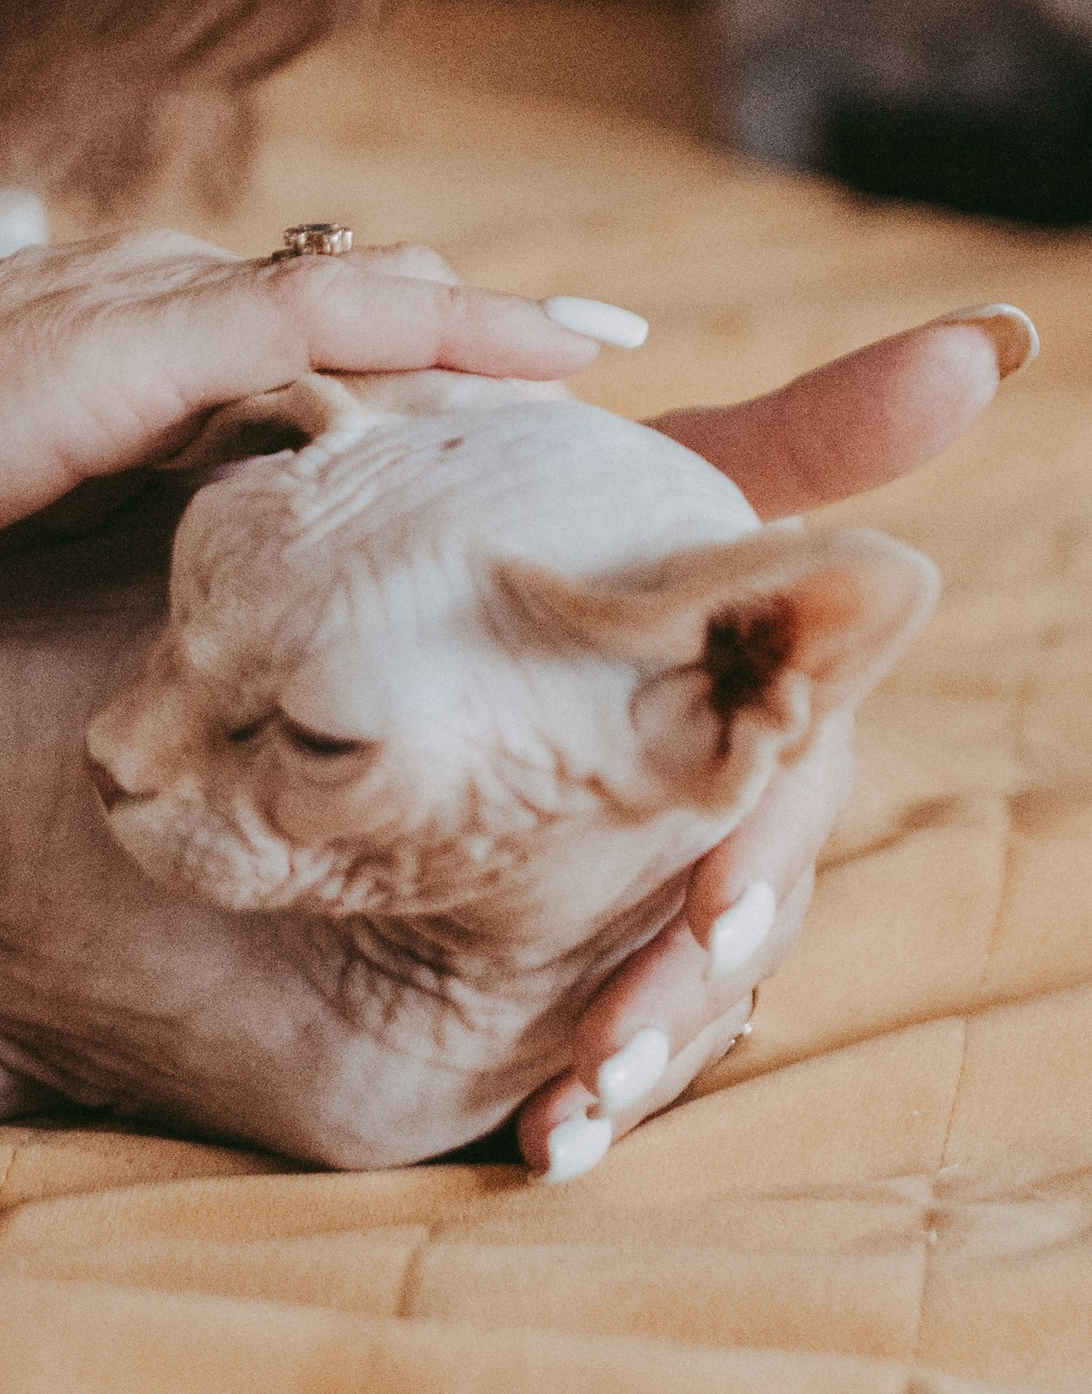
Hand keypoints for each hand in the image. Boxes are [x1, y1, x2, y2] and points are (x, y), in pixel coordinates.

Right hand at [0, 233, 606, 596]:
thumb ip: (39, 501)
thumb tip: (112, 565)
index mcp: (83, 339)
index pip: (265, 324)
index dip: (382, 344)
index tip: (482, 375)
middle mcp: (121, 301)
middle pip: (329, 294)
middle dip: (458, 325)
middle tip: (590, 356)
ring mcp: (121, 314)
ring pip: (343, 292)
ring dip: (473, 320)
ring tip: (597, 348)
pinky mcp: (115, 351)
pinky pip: (312, 317)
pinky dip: (430, 323)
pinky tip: (521, 349)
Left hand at [517, 309, 1030, 1181]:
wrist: (482, 583)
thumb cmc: (611, 526)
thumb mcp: (697, 478)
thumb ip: (827, 429)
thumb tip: (999, 334)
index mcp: (783, 717)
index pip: (788, 800)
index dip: (754, 856)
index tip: (707, 915)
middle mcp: (747, 808)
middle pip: (740, 919)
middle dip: (680, 991)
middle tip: (607, 1050)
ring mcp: (685, 880)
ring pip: (690, 992)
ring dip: (638, 1060)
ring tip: (568, 1118)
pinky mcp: (616, 932)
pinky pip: (626, 1023)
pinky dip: (592, 1087)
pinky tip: (539, 1146)